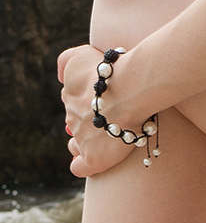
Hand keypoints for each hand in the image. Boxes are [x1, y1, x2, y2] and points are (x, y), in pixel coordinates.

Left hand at [58, 45, 134, 177]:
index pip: (75, 102)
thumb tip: (58, 77)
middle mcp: (73, 118)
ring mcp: (82, 139)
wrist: (130, 90)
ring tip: (108, 139)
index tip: (107, 101)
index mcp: (71, 96)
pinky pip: (80, 167)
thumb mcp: (81, 55)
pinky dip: (83, 165)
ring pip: (77, 144)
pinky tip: (96, 161)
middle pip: (77, 123)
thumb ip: (65, 60)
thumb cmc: (112, 70)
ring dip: (89, 142)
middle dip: (92, 122)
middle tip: (114, 118)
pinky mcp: (94, 157)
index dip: (90, 103)